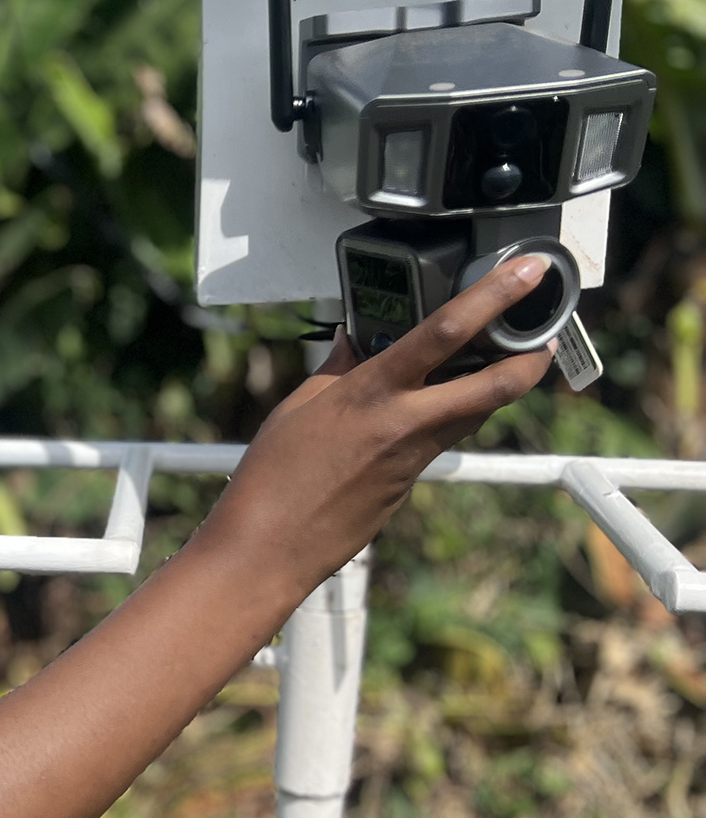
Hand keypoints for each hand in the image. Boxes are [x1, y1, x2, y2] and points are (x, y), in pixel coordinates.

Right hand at [199, 256, 556, 601]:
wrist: (271, 545)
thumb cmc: (272, 478)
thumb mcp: (299, 407)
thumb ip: (336, 369)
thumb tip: (353, 340)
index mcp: (372, 392)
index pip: (447, 332)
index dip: (495, 297)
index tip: (527, 273)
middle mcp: (405, 422)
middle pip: (497, 384)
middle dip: (533, 358)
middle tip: (547, 335)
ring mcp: (414, 455)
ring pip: (477, 411)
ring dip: (496, 385)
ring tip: (497, 362)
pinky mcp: (411, 481)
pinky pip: (443, 437)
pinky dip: (450, 414)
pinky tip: (430, 405)